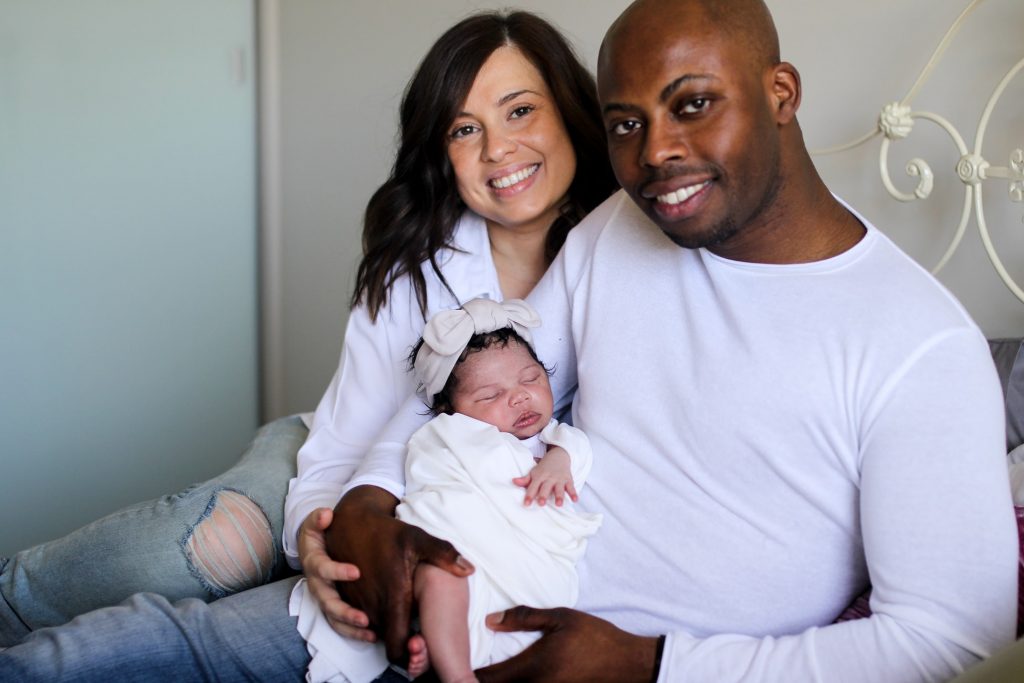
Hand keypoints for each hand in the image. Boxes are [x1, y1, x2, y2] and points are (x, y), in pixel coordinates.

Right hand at [298, 507, 372, 640]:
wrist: (315, 545)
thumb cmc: (321, 534)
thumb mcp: (317, 522)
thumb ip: (318, 518)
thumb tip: (325, 515)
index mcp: (314, 562)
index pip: (322, 568)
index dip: (337, 571)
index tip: (356, 572)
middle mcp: (317, 584)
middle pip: (327, 602)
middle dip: (345, 611)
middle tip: (363, 617)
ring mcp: (324, 598)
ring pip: (333, 618)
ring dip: (350, 626)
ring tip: (370, 630)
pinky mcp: (332, 607)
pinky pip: (340, 625)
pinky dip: (354, 632)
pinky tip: (373, 635)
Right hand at [325, 485, 474, 662]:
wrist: (351, 523)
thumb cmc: (388, 533)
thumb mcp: (417, 538)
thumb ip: (443, 555)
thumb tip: (469, 569)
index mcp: (392, 599)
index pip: (398, 646)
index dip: (411, 650)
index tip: (422, 639)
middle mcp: (370, 609)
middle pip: (388, 641)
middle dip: (402, 639)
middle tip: (418, 627)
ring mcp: (355, 607)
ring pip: (373, 632)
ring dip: (386, 628)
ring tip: (403, 614)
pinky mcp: (345, 602)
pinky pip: (358, 623)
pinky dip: (370, 620)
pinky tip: (386, 604)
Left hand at [476, 606, 658, 682]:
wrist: (627, 663)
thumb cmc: (594, 636)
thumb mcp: (560, 617)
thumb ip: (524, 617)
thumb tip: (490, 620)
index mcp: (532, 668)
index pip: (488, 678)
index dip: (468, 672)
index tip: (459, 660)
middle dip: (479, 679)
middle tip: (466, 665)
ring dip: (498, 682)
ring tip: (487, 670)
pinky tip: (511, 674)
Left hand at [512, 446, 576, 505]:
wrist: (558, 455)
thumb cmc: (544, 468)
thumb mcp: (534, 472)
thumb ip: (525, 479)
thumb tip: (513, 481)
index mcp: (539, 477)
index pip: (533, 487)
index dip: (529, 495)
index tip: (526, 504)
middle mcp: (549, 478)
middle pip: (546, 487)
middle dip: (544, 495)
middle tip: (541, 504)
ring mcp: (559, 479)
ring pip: (559, 488)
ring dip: (559, 496)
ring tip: (559, 504)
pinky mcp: (568, 479)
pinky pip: (571, 487)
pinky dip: (574, 493)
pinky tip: (575, 500)